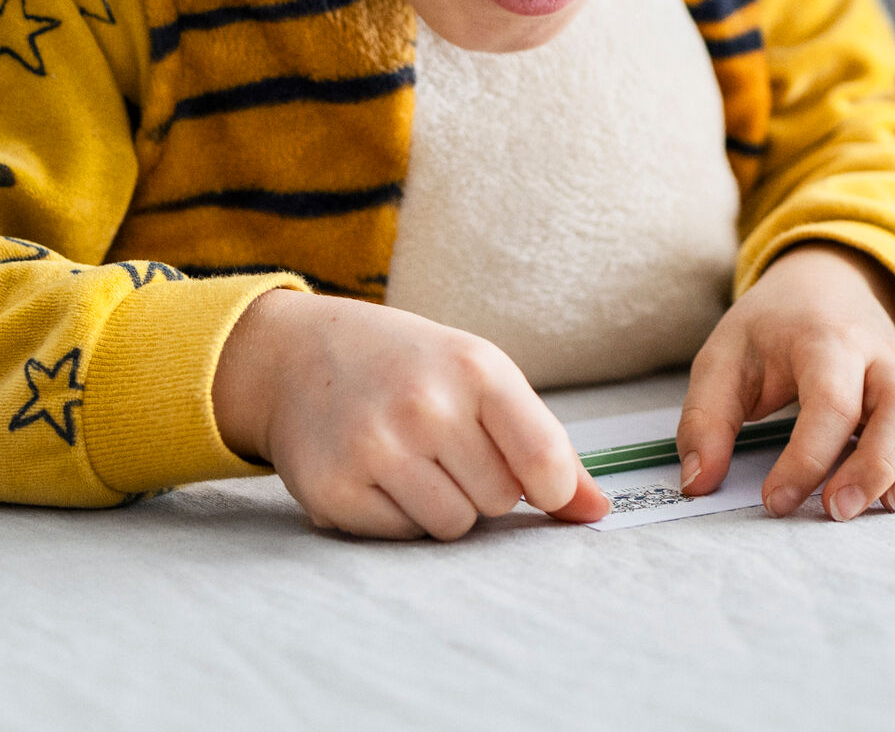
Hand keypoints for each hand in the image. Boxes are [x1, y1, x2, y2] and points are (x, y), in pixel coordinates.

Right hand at [210, 290, 607, 539]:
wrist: (298, 356)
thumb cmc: (411, 368)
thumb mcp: (482, 378)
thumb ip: (545, 444)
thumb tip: (596, 513)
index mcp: (476, 369)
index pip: (546, 461)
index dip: (550, 488)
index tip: (534, 480)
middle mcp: (425, 405)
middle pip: (499, 501)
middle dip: (482, 486)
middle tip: (446, 448)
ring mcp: (375, 449)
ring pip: (452, 527)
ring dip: (442, 507)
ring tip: (412, 461)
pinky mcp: (334, 490)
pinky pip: (402, 538)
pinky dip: (397, 518)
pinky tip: (376, 475)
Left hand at [677, 243, 894, 521]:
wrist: (825, 282)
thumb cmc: (771, 331)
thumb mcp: (722, 361)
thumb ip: (704, 421)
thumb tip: (699, 484)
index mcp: (824, 343)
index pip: (830, 403)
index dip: (806, 461)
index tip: (776, 502)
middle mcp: (882, 357)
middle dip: (877, 468)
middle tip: (837, 512)